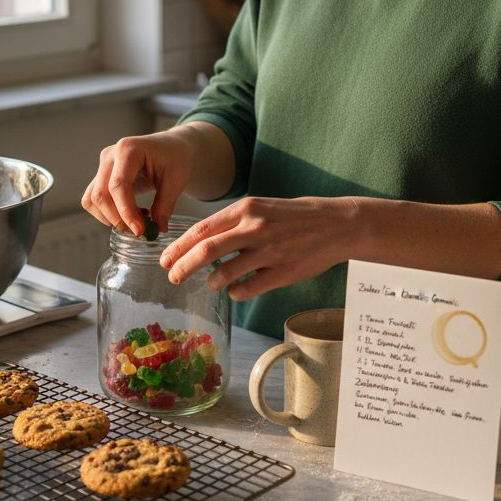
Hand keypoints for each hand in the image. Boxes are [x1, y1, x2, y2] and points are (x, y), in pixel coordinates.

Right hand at [80, 131, 195, 237]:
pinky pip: (94, 201)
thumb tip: (158, 228)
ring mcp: (102, 166)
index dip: (126, 211)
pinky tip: (131, 213)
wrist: (170, 148)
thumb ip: (165, 204)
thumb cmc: (174, 158)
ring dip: (111, 218)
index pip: (118, 185)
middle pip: (101, 195)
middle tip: (141, 232)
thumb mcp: (176, 180)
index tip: (140, 231)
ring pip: (92, 200)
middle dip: (118, 219)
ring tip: (139, 220)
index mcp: (128, 149)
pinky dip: (108, 214)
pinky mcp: (101, 177)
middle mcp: (110, 156)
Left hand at [160, 196, 359, 300]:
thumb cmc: (294, 216)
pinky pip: (248, 288)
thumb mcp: (261, 207)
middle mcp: (255, 228)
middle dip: (183, 266)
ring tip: (211, 282)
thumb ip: (232, 222)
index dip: (178, 247)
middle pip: (206, 250)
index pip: (201, 229)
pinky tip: (237, 291)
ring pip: (225, 272)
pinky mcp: (283, 272)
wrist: (336, 224)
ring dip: (212, 281)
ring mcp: (269, 251)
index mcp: (245, 209)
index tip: (164, 259)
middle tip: (172, 277)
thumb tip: (199, 241)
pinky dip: (236, 292)